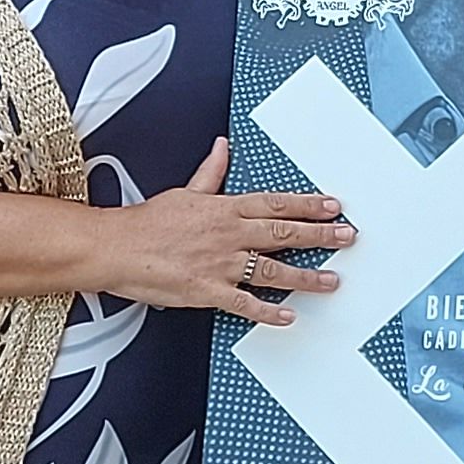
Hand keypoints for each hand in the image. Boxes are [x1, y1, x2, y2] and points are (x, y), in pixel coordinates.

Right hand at [113, 139, 353, 324]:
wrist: (115, 247)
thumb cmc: (147, 223)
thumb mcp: (185, 191)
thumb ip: (210, 173)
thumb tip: (223, 148)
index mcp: (225, 208)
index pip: (277, 203)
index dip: (309, 204)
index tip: (333, 206)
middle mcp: (228, 234)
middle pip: (284, 232)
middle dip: (320, 235)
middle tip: (347, 237)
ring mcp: (220, 263)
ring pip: (272, 268)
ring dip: (306, 276)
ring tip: (331, 281)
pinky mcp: (208, 290)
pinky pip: (244, 303)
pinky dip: (268, 311)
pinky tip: (289, 315)